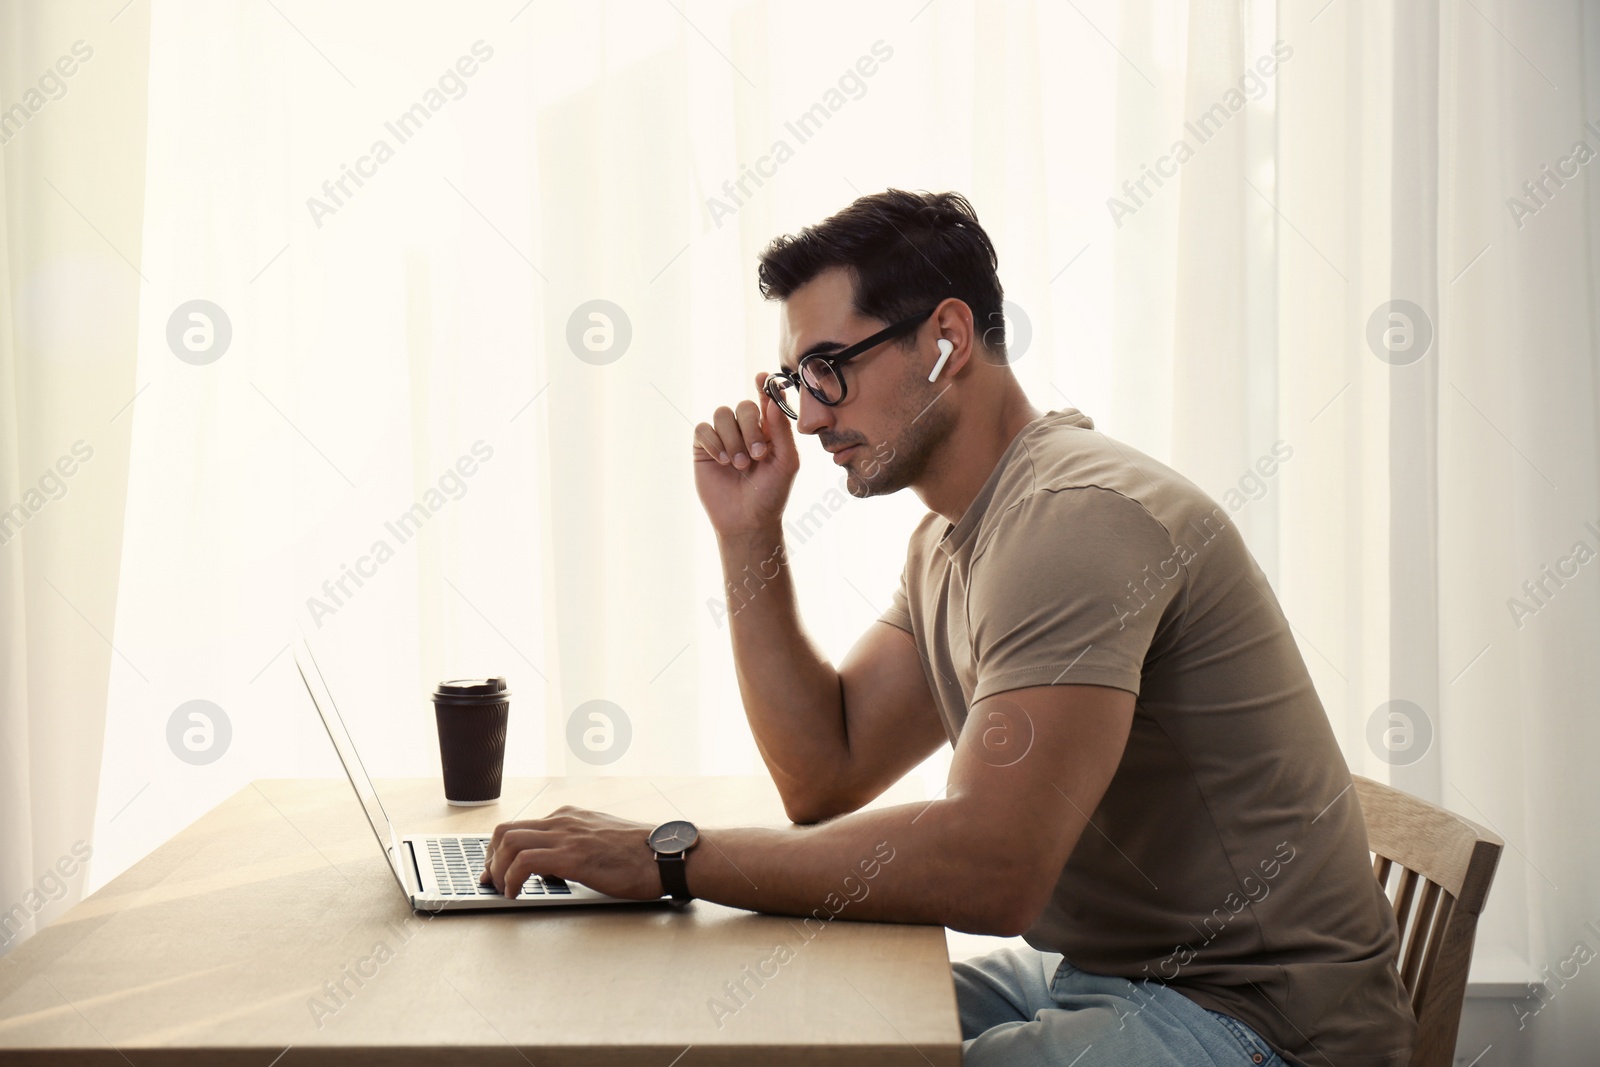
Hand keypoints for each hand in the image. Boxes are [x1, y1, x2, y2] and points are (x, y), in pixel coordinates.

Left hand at [477, 805, 664, 899]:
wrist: (667, 855)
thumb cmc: (642, 855)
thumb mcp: (602, 843)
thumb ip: (576, 848)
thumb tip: (553, 870)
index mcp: (571, 817)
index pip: (522, 827)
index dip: (501, 851)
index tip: (495, 871)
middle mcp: (564, 821)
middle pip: (506, 830)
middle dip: (491, 858)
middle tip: (493, 882)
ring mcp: (568, 836)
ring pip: (509, 842)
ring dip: (498, 869)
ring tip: (504, 890)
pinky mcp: (573, 856)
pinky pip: (525, 862)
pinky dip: (512, 878)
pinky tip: (518, 893)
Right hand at [692, 372, 799, 538]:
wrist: (747, 520)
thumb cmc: (771, 494)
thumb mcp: (786, 462)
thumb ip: (780, 430)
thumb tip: (774, 399)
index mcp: (768, 430)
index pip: (766, 400)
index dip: (765, 386)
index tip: (762, 377)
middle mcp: (745, 430)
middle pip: (744, 406)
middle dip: (751, 428)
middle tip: (757, 456)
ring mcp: (723, 438)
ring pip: (722, 415)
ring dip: (733, 440)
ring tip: (739, 465)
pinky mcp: (704, 448)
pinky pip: (703, 429)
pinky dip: (714, 443)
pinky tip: (722, 461)